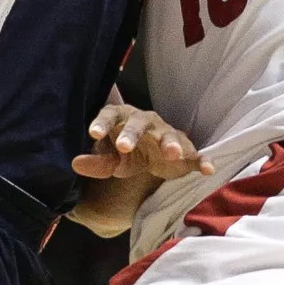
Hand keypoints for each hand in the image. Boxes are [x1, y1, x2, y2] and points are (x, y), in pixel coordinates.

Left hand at [71, 94, 213, 183]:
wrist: (152, 156)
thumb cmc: (127, 151)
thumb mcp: (110, 158)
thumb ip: (96, 162)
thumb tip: (75, 163)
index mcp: (124, 119)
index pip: (111, 115)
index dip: (102, 123)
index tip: (93, 134)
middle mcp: (147, 123)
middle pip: (140, 123)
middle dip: (132, 134)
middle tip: (124, 147)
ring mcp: (168, 136)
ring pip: (171, 135)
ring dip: (171, 143)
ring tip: (171, 155)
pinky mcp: (186, 152)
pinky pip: (197, 155)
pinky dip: (204, 160)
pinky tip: (208, 169)